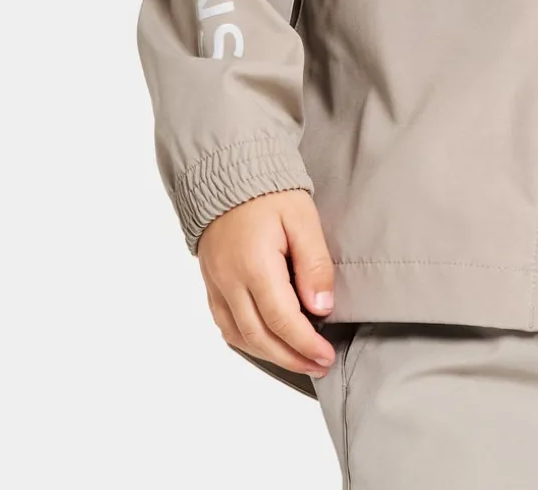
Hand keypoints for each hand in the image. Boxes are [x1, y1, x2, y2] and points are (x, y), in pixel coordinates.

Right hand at [197, 188, 337, 377]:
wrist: (229, 173)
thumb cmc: (269, 192)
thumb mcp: (302, 219)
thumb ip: (314, 264)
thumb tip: (321, 308)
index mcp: (254, 266)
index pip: (282, 320)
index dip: (305, 344)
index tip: (326, 356)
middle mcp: (229, 282)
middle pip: (260, 336)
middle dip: (292, 357)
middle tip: (319, 365)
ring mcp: (216, 284)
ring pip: (240, 336)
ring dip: (270, 354)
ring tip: (299, 360)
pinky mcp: (211, 283)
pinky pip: (226, 324)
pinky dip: (247, 341)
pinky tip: (267, 344)